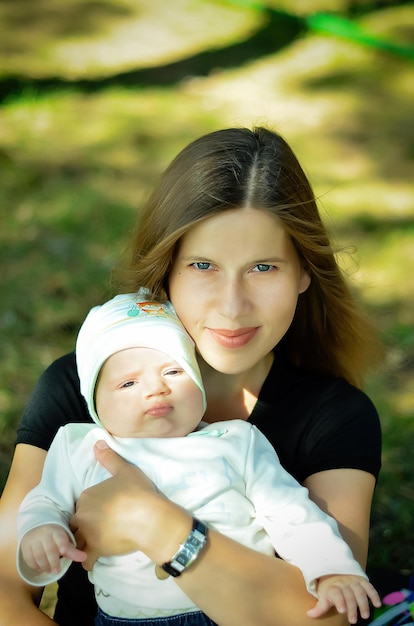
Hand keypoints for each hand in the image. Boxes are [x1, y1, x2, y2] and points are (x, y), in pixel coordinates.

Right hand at [21, 524, 85, 573]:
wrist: (36, 526)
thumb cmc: (54, 535)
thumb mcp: (64, 538)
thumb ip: (72, 549)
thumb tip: (84, 558)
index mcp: (56, 531)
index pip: (61, 540)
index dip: (64, 547)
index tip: (66, 553)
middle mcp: (44, 534)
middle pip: (49, 550)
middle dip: (54, 562)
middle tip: (57, 571)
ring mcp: (33, 540)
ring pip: (38, 556)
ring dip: (45, 566)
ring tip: (50, 571)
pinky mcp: (25, 547)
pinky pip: (29, 559)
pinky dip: (35, 566)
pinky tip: (41, 569)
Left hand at [70, 440, 190, 570]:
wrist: (150, 518)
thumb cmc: (138, 492)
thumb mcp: (125, 470)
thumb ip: (110, 458)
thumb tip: (97, 443)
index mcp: (87, 496)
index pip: (82, 504)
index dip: (92, 509)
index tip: (103, 512)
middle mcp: (82, 514)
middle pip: (77, 522)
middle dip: (84, 526)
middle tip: (100, 528)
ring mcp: (87, 534)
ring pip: (78, 540)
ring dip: (83, 543)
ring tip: (94, 545)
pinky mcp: (95, 550)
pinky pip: (85, 559)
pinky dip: (87, 560)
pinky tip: (93, 559)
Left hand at [307, 574, 381, 623]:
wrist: (334, 570)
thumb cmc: (329, 588)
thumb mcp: (323, 596)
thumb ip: (319, 607)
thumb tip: (309, 614)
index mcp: (333, 587)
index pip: (336, 593)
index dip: (339, 601)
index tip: (342, 610)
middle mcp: (344, 583)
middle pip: (349, 595)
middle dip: (352, 607)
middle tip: (353, 620)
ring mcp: (354, 581)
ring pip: (360, 591)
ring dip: (363, 603)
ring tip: (365, 615)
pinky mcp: (362, 580)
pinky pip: (369, 586)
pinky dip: (374, 594)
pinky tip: (378, 604)